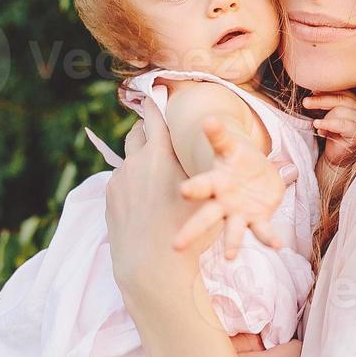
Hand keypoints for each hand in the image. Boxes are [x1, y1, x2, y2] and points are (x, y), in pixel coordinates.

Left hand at [105, 99, 210, 298]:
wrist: (151, 265)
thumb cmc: (187, 229)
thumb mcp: (207, 194)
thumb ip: (206, 167)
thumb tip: (245, 156)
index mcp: (159, 154)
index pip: (154, 116)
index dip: (155, 101)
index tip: (156, 91)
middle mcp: (135, 161)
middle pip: (136, 132)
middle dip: (145, 128)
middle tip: (157, 132)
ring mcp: (119, 180)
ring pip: (128, 159)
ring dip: (139, 159)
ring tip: (155, 173)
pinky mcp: (110, 198)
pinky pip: (121, 180)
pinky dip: (132, 182)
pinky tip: (145, 200)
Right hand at [175, 118, 286, 256]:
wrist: (252, 171)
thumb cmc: (236, 157)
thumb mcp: (229, 145)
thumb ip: (219, 135)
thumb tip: (209, 118)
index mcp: (214, 182)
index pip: (200, 185)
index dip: (193, 188)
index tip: (183, 191)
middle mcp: (222, 202)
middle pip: (205, 217)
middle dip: (192, 230)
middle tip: (175, 245)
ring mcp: (238, 213)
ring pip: (232, 230)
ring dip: (231, 243)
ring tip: (229, 257)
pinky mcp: (257, 219)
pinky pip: (262, 231)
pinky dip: (269, 238)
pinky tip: (278, 245)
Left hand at [302, 91, 355, 168]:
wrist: (337, 157)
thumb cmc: (332, 135)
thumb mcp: (328, 115)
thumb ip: (326, 103)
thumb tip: (314, 90)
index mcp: (355, 103)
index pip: (342, 92)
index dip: (327, 90)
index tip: (312, 90)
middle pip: (340, 99)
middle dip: (321, 100)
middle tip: (306, 102)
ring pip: (340, 110)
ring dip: (325, 117)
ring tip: (316, 124)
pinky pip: (341, 124)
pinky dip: (327, 124)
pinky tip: (318, 126)